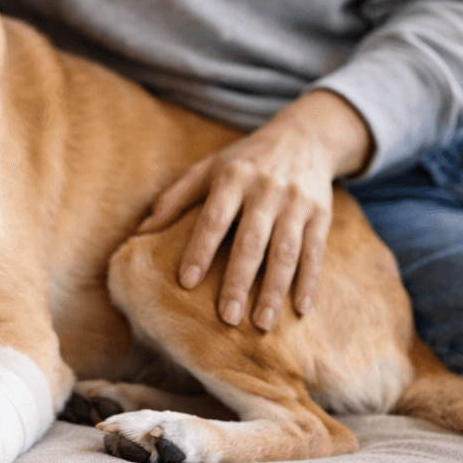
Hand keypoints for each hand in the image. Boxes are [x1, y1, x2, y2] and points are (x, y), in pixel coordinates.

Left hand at [137, 90, 371, 330]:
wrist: (305, 137)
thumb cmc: (245, 160)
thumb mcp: (208, 168)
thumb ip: (175, 198)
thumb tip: (140, 232)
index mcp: (233, 177)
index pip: (214, 217)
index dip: (200, 249)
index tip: (187, 282)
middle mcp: (266, 189)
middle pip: (251, 240)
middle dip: (239, 281)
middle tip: (227, 318)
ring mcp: (297, 202)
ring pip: (286, 251)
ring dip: (274, 290)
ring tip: (262, 324)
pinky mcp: (321, 214)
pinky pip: (315, 252)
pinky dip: (309, 281)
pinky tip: (300, 309)